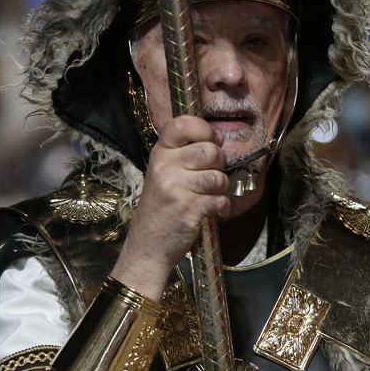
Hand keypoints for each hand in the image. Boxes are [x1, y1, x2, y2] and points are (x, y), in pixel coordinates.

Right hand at [111, 116, 229, 298]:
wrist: (147, 246)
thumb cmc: (161, 209)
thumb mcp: (163, 175)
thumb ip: (184, 156)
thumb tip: (218, 141)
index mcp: (159, 154)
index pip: (183, 124)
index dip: (206, 130)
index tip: (214, 142)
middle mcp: (165, 166)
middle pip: (210, 151)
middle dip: (220, 164)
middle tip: (212, 177)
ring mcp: (175, 187)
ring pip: (219, 176)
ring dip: (222, 189)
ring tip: (210, 196)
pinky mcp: (188, 208)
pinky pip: (220, 199)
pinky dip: (222, 207)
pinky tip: (212, 211)